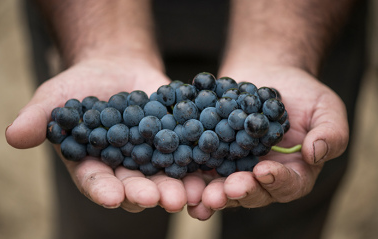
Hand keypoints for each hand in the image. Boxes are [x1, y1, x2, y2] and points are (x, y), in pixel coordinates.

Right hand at [5, 58, 190, 212]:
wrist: (118, 69)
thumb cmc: (82, 85)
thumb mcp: (56, 96)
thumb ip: (40, 117)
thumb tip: (12, 136)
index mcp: (94, 166)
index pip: (96, 182)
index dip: (103, 190)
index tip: (112, 196)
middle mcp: (124, 169)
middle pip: (135, 186)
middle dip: (147, 193)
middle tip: (161, 199)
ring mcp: (152, 158)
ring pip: (165, 178)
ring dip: (178, 187)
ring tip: (190, 193)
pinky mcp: (176, 143)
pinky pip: (188, 155)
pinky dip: (198, 164)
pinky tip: (209, 170)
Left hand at [187, 65, 348, 219]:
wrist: (269, 73)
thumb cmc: (303, 93)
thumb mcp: (326, 108)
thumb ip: (330, 133)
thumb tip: (315, 153)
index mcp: (294, 171)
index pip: (289, 184)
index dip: (277, 181)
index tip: (263, 170)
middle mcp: (263, 175)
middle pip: (253, 192)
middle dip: (239, 192)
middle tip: (225, 190)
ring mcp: (237, 166)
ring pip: (225, 186)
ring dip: (214, 193)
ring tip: (204, 194)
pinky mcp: (215, 153)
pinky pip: (204, 166)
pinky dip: (195, 175)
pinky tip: (183, 177)